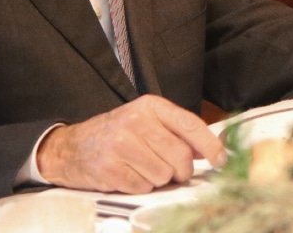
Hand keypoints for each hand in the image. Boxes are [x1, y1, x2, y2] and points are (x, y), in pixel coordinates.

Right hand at [37, 94, 227, 192]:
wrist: (70, 147)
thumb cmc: (116, 134)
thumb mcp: (146, 121)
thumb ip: (178, 132)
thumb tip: (211, 150)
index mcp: (151, 106)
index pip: (190, 125)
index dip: (211, 145)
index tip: (222, 160)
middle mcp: (136, 121)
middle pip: (180, 156)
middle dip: (182, 171)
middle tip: (174, 172)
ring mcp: (120, 145)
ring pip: (163, 174)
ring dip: (159, 179)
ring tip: (143, 168)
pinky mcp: (108, 168)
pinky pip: (142, 187)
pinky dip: (140, 187)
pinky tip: (129, 175)